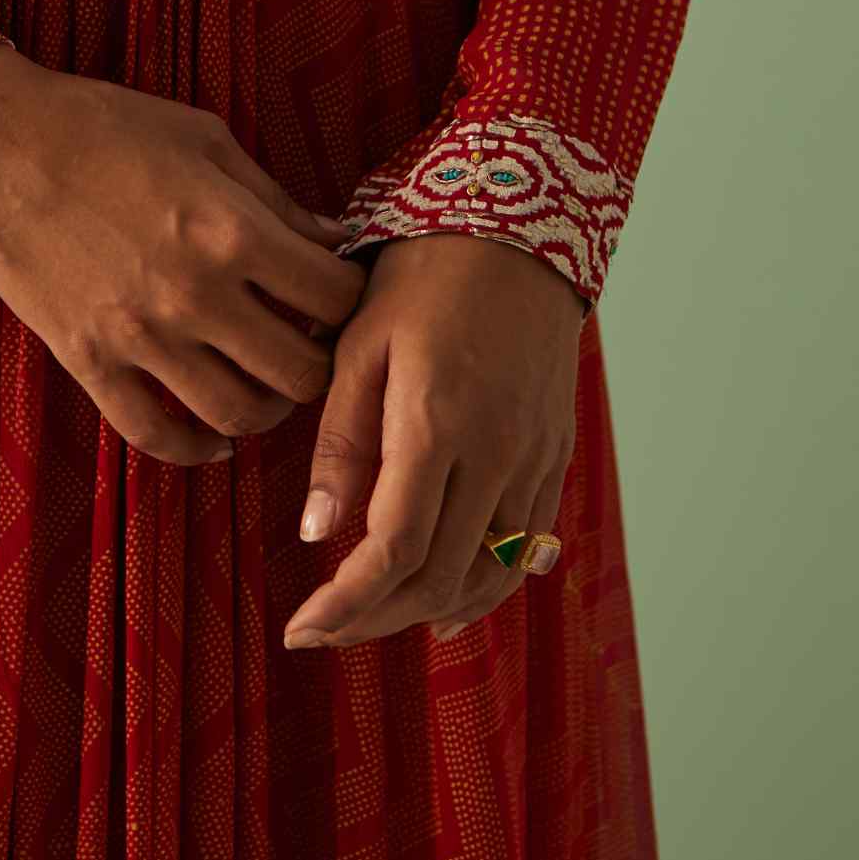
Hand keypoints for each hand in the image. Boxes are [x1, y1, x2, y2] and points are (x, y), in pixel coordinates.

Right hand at [0, 46, 370, 467]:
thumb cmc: (103, 125)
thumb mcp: (204, 138)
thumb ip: (273, 197)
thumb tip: (331, 239)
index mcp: (231, 229)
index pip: (334, 296)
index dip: (351, 298)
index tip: (339, 293)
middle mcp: (194, 293)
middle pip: (301, 371)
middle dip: (322, 362)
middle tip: (311, 343)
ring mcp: (139, 336)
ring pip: (238, 414)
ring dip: (267, 408)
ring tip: (266, 384)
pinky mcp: (90, 362)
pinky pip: (156, 435)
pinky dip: (195, 450)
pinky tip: (213, 438)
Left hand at [282, 233, 583, 650]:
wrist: (518, 229)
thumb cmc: (424, 276)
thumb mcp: (361, 344)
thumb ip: (340, 442)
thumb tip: (316, 533)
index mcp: (438, 424)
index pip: (394, 550)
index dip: (348, 604)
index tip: (303, 629)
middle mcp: (497, 454)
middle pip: (440, 577)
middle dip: (377, 619)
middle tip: (323, 630)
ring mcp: (535, 459)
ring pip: (490, 574)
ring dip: (430, 611)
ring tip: (375, 622)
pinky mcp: (555, 455)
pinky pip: (527, 547)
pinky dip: (487, 587)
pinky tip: (449, 605)